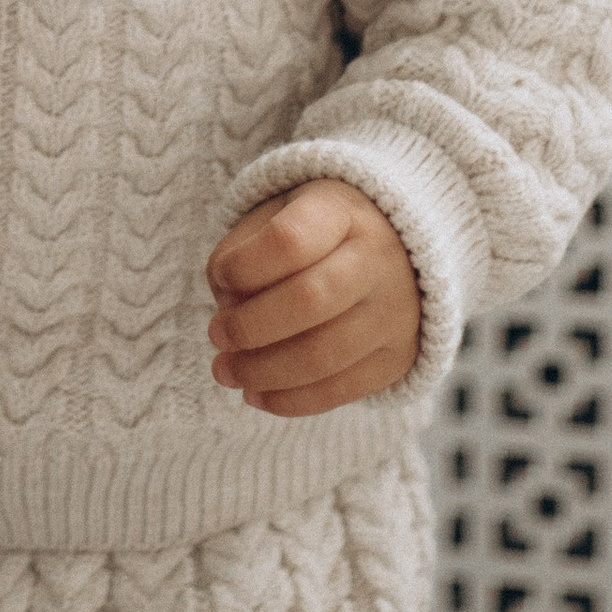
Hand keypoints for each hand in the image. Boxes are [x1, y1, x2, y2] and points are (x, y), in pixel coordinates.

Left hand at [205, 180, 420, 415]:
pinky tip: (255, 395)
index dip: (245, 266)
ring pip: (323, 355)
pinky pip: (340, 390)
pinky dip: (289, 400)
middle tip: (215, 335)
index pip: (290, 240)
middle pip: (310, 300)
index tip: (221, 276)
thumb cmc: (316, 232)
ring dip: (262, 372)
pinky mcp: (396, 357)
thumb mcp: (277, 216)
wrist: (396, 252)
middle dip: (249, 326)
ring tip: (225, 372)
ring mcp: (394, 312)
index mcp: (343, 212)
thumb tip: (227, 305)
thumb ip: (242, 251)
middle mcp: (378, 260)